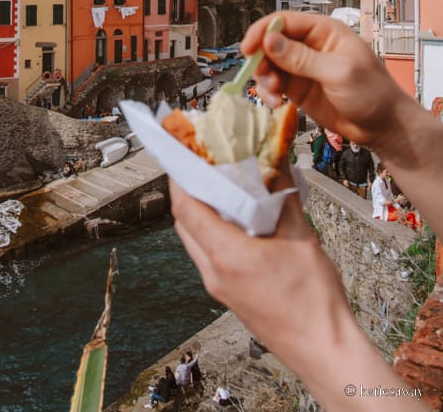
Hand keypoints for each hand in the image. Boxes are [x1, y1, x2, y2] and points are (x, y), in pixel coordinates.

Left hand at [170, 179, 420, 408]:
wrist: (325, 351)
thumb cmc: (314, 301)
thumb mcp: (301, 236)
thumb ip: (284, 196)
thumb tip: (277, 164)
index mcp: (226, 255)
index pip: (185, 208)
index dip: (180, 176)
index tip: (184, 153)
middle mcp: (214, 272)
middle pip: (184, 223)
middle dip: (189, 191)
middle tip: (203, 166)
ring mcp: (219, 286)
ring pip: (195, 240)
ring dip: (201, 212)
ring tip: (221, 188)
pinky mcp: (229, 295)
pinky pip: (209, 255)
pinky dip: (214, 232)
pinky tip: (238, 221)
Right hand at [241, 12, 411, 157]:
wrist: (384, 127)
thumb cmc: (373, 94)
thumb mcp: (339, 73)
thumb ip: (302, 58)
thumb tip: (269, 41)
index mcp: (323, 31)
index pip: (284, 21)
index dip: (262, 32)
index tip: (248, 49)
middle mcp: (310, 46)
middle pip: (271, 42)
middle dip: (261, 58)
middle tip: (261, 75)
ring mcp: (302, 67)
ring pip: (269, 64)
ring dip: (264, 78)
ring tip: (274, 95)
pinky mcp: (298, 87)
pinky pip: (273, 84)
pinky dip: (268, 93)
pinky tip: (276, 103)